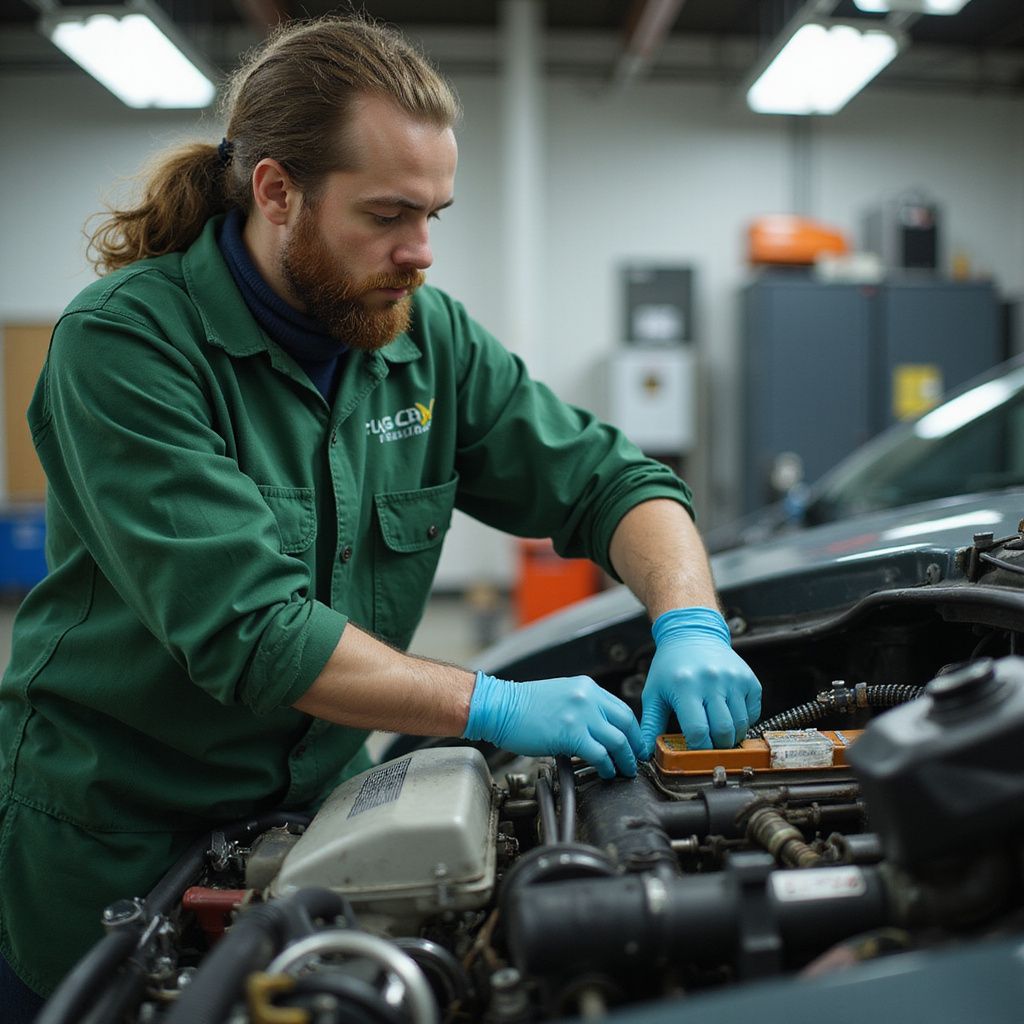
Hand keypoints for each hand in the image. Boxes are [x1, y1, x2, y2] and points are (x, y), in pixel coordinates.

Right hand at [463, 672, 642, 778]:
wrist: (500, 707)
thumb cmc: (524, 706)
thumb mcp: (562, 696)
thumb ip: (584, 708)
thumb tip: (599, 730)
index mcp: (586, 687)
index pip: (621, 708)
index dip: (632, 730)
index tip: (634, 743)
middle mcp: (587, 697)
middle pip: (626, 723)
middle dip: (634, 745)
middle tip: (636, 760)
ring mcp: (580, 715)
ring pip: (617, 740)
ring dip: (624, 759)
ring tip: (624, 770)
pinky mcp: (571, 733)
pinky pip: (599, 754)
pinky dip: (606, 766)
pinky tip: (605, 772)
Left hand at [640, 607, 761, 755]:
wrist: (693, 634)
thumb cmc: (670, 666)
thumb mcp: (654, 693)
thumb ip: (651, 724)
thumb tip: (646, 753)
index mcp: (686, 686)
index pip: (698, 731)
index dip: (697, 749)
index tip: (693, 751)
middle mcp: (713, 681)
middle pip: (723, 732)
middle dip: (717, 746)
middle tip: (708, 745)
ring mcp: (734, 679)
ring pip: (741, 725)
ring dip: (731, 737)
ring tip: (717, 732)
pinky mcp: (749, 679)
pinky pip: (753, 713)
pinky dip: (743, 721)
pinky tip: (728, 715)